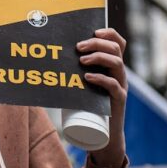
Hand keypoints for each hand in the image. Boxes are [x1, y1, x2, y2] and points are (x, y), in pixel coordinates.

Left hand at [77, 27, 127, 167]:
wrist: (102, 136)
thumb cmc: (88, 108)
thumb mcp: (82, 86)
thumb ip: (72, 73)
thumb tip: (46, 60)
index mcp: (112, 67)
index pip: (118, 43)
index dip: (109, 33)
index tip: (94, 31)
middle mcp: (119, 74)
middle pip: (116, 50)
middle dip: (97, 44)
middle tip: (78, 47)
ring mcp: (121, 87)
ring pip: (117, 64)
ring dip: (98, 57)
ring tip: (81, 60)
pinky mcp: (118, 101)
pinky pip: (114, 86)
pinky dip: (101, 79)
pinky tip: (88, 77)